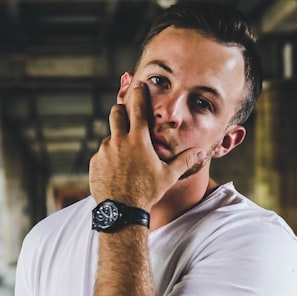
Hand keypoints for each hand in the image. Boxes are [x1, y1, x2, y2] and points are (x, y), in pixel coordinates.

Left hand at [89, 80, 202, 208]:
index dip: (139, 93)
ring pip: (109, 137)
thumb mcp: (168, 176)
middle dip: (121, 110)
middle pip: (116, 113)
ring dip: (116, 141)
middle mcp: (119, 141)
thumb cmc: (147, 192)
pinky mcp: (94, 163)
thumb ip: (184, 161)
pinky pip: (102, 155)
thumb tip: (201, 152)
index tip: (138, 84)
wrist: (122, 211)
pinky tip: (116, 173)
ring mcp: (104, 151)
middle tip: (126, 115)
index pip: (138, 108)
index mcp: (138, 140)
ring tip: (125, 159)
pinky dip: (108, 159)